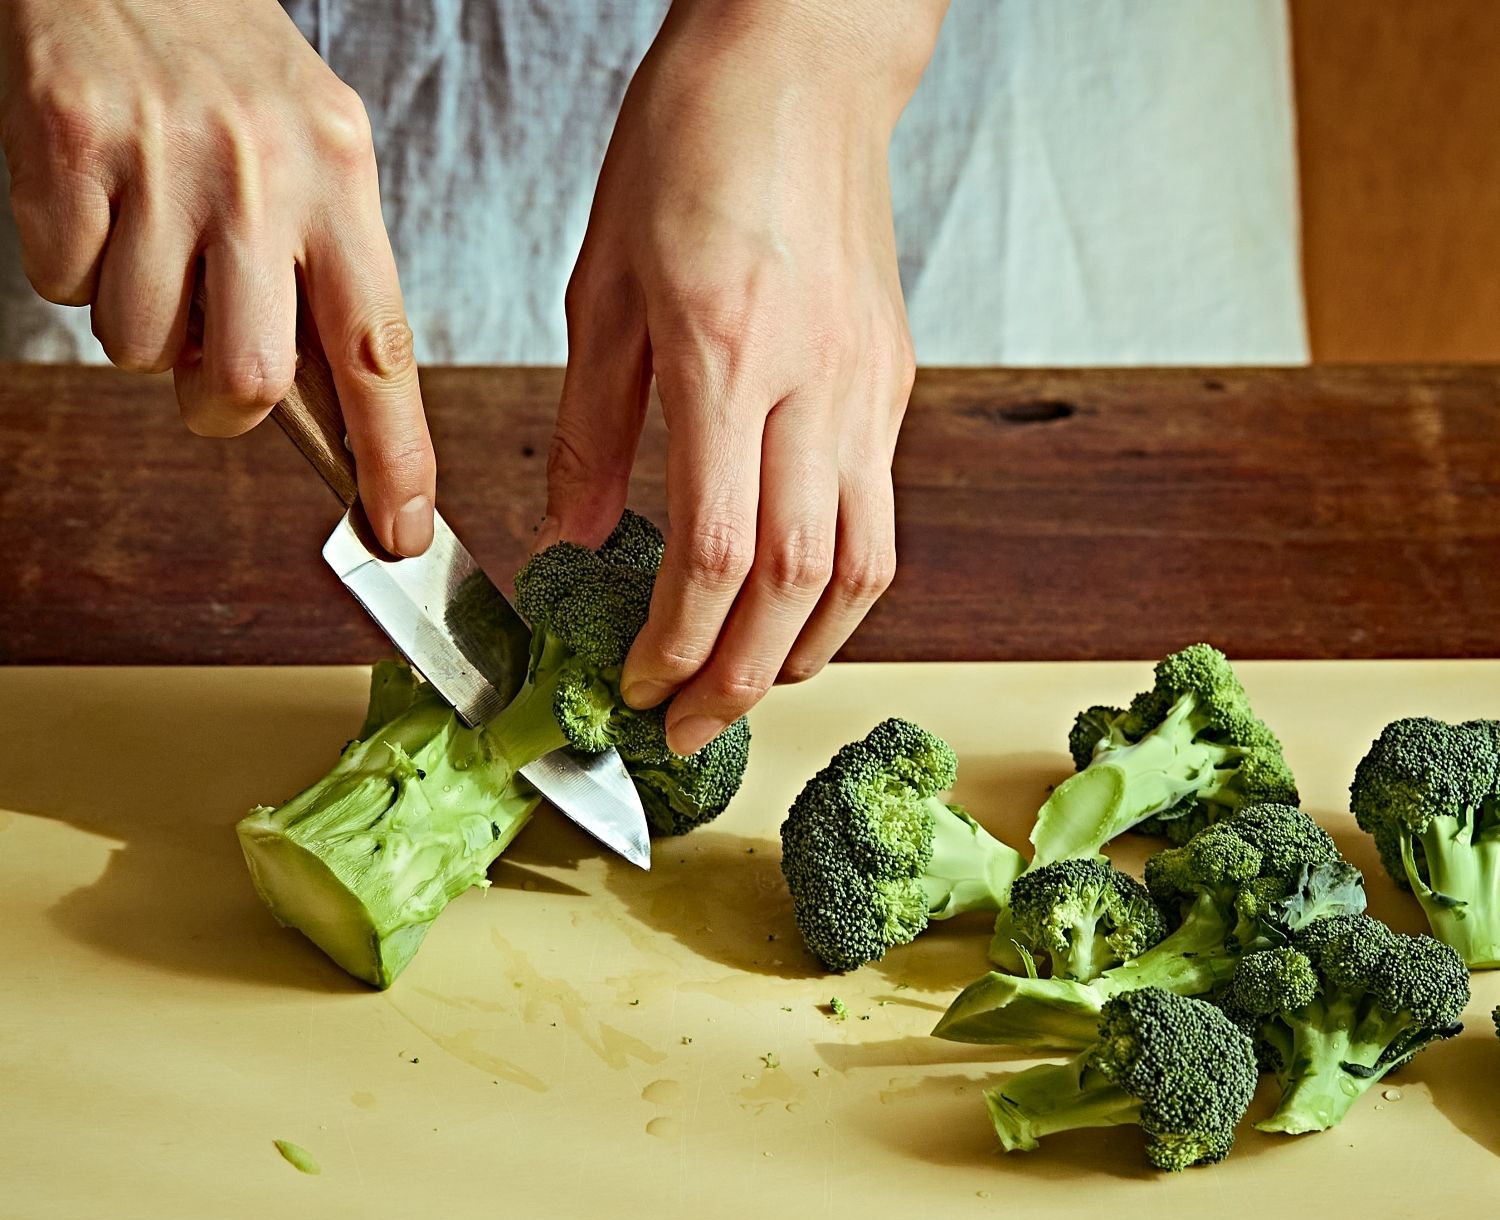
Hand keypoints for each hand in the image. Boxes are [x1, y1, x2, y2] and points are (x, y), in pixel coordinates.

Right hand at [0, 0, 434, 554]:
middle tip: (206, 365)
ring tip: (153, 242)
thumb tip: (335, 419)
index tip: (402, 531)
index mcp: (341, 181)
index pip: (381, 354)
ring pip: (139, 345)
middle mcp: (262, 175)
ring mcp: (162, 161)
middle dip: (219, 407)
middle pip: (247, 380)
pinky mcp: (69, 146)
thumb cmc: (232, 69)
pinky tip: (101, 205)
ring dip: (141, 325)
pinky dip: (76, 269)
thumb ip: (334, 279)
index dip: (395, 458)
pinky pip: (65, 286)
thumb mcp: (322, 155)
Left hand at [542, 0, 943, 753]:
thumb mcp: (602, 281)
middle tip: (689, 730)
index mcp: (724, 354)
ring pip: (863, 569)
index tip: (634, 684)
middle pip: (793, 585)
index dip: (675, 644)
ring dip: (804, 653)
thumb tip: (573, 540)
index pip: (712, 552)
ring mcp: (868, 388)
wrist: (804, 58)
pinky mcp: (893, 384)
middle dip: (738, 681)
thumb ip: (592, 426)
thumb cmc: (691, 144)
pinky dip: (840, 590)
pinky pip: (880, 517)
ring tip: (748, 687)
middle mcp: (813, 384)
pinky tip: (794, 606)